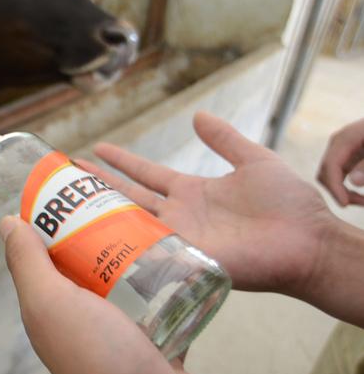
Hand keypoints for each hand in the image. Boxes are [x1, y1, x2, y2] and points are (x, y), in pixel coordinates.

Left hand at [0, 216, 233, 373]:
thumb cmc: (98, 362)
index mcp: (51, 312)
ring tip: (154, 218)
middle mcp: (84, 322)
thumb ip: (27, 264)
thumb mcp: (49, 304)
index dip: (52, 223)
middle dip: (101, 231)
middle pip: (89, 264)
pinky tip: (183, 254)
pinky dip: (170, 281)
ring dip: (139, 253)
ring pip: (128, 280)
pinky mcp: (162, 341)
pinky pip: (164, 302)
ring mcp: (123, 334)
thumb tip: (7, 223)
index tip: (71, 187)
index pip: (45, 258)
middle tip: (120, 197)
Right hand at [77, 112, 363, 325]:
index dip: (121, 161)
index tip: (95, 149)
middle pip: (127, 198)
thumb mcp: (253, 161)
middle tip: (66, 177)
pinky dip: (119, 248)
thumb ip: (225, 140)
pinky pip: (145, 252)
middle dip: (96, 187)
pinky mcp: (183, 258)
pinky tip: (90, 245)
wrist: (307, 241)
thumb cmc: (287, 204)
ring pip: (128, 223)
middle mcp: (177, 216)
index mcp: (191, 192)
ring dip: (99, 215)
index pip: (145, 174)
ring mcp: (177, 238)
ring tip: (67, 205)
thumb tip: (198, 115)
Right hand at [317, 117, 363, 205]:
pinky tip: (361, 194)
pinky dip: (346, 187)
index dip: (335, 187)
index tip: (345, 204)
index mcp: (345, 138)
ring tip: (363, 201)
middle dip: (338, 191)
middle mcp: (337, 144)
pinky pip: (339, 174)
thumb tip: (354, 183)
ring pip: (329, 176)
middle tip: (362, 203)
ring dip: (342, 191)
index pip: (330, 165)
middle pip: (325, 172)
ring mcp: (340, 149)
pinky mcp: (347, 155)